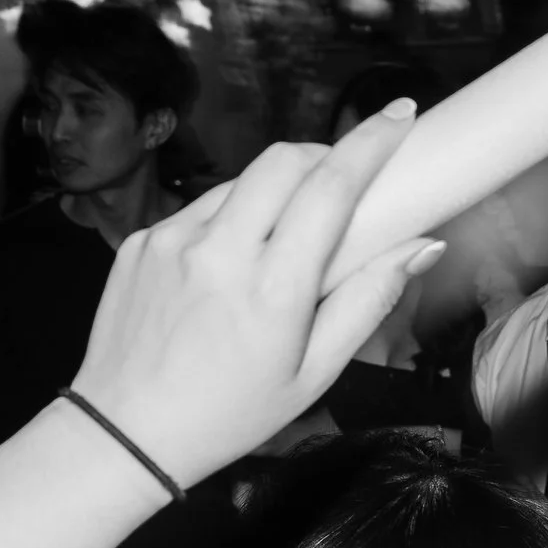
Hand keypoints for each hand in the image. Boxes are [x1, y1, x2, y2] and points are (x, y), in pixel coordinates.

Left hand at [67, 103, 443, 490]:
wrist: (125, 432)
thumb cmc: (230, 413)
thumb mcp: (315, 373)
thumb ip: (368, 301)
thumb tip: (422, 246)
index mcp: (272, 288)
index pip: (329, 187)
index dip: (370, 143)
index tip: (399, 116)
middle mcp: (219, 250)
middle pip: (283, 160)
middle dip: (323, 155)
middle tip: (345, 180)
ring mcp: (172, 239)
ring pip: (241, 181)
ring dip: (276, 191)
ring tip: (284, 240)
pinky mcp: (140, 240)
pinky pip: (200, 208)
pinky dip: (232, 219)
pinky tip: (231, 265)